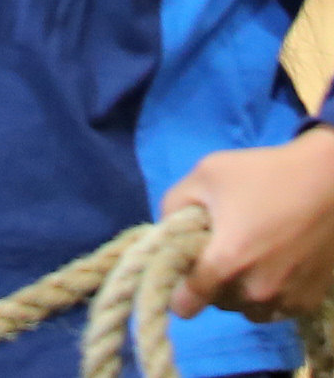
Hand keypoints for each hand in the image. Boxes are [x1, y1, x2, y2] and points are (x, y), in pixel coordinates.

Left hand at [164, 126, 333, 320]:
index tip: (178, 286)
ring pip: (246, 309)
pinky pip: (275, 311)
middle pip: (218, 301)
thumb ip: (174, 203)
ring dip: (239, 293)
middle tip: (216, 253)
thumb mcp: (206, 174)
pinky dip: (267, 296)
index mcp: (226, 261)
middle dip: (210, 282)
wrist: (327, 184)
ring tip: (244, 259)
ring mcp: (285, 299)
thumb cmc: (263, 174)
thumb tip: (166, 230)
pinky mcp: (308, 302)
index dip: (178, 294)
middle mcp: (255, 290)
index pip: (189, 301)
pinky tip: (270, 266)